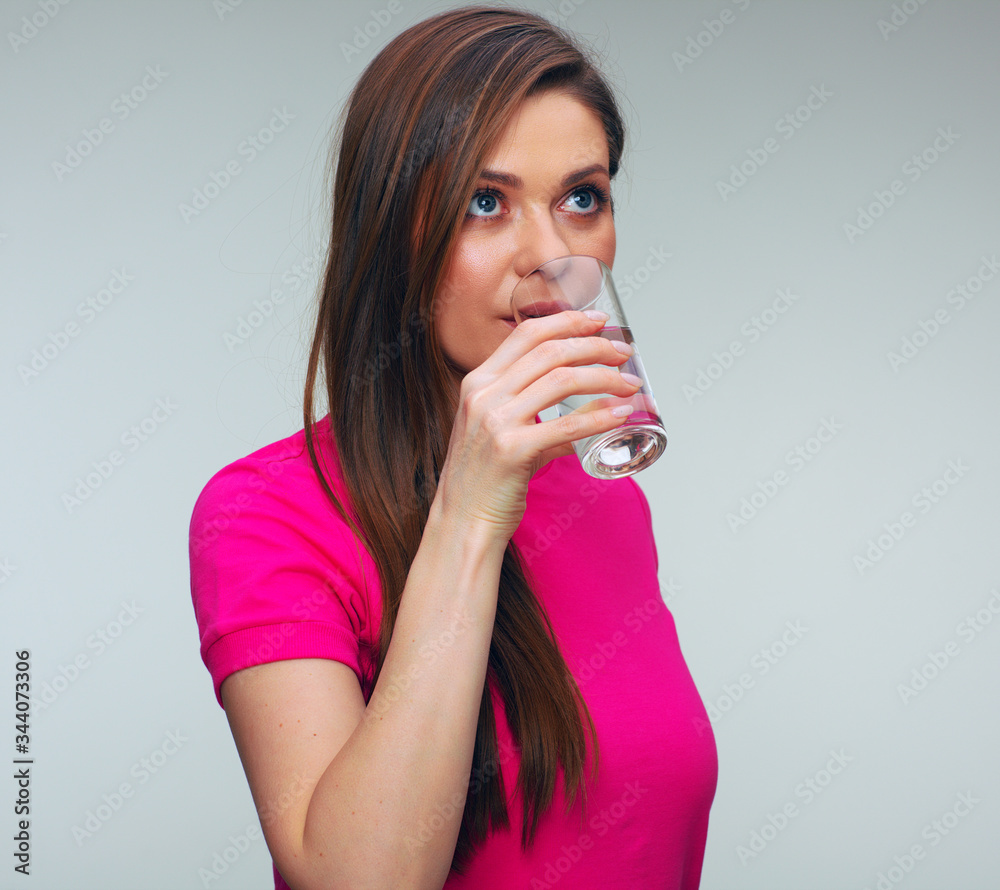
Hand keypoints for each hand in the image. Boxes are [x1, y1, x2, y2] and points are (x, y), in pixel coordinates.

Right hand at [434, 310, 640, 540]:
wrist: (462, 521)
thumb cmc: (483, 479)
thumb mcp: (502, 431)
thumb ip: (538, 415)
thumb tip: (589, 411)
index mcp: (478, 382)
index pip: (527, 334)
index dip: (567, 320)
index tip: (596, 320)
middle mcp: (484, 395)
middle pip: (550, 351)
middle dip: (594, 345)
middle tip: (623, 352)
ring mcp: (496, 422)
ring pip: (562, 380)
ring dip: (604, 377)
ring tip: (628, 383)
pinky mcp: (512, 451)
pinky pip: (567, 427)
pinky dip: (600, 417)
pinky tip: (621, 414)